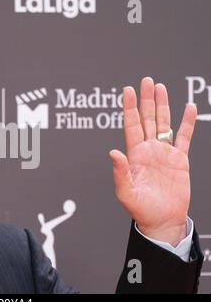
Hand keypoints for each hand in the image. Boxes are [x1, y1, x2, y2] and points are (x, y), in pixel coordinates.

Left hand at [110, 77, 196, 246]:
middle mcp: (148, 150)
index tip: (127, 91)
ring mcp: (163, 153)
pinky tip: (188, 108)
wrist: (162, 220)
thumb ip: (120, 172)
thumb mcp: (126, 192)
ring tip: (160, 87)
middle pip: (147, 119)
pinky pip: (184, 137)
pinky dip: (186, 123)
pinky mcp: (179, 160)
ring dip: (162, 106)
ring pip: (163, 123)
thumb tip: (113, 152)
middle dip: (146, 100)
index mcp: (134, 155)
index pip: (130, 125)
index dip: (129, 108)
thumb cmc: (141, 209)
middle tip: (146, 81)